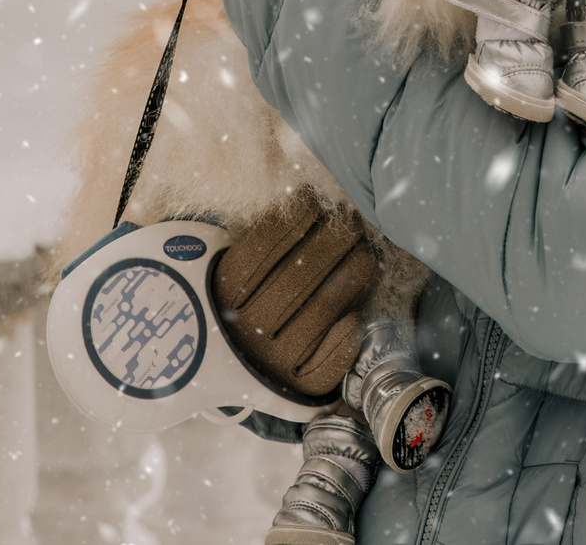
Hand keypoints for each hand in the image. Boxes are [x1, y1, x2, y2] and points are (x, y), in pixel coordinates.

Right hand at [213, 196, 374, 399]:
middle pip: (299, 277)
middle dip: (334, 241)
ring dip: (351, 276)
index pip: (265, 247)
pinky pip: (325, 365)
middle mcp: (244, 328)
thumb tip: (299, 198)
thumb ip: (255, 239)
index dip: (296, 217)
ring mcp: (271, 360)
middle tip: (353, 219)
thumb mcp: (230, 266)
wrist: (218, 365)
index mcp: (223, 293)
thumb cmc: (237, 300)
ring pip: (319, 312)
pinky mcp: (296, 386)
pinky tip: (356, 314)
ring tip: (367, 250)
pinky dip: (344, 339)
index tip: (317, 199)